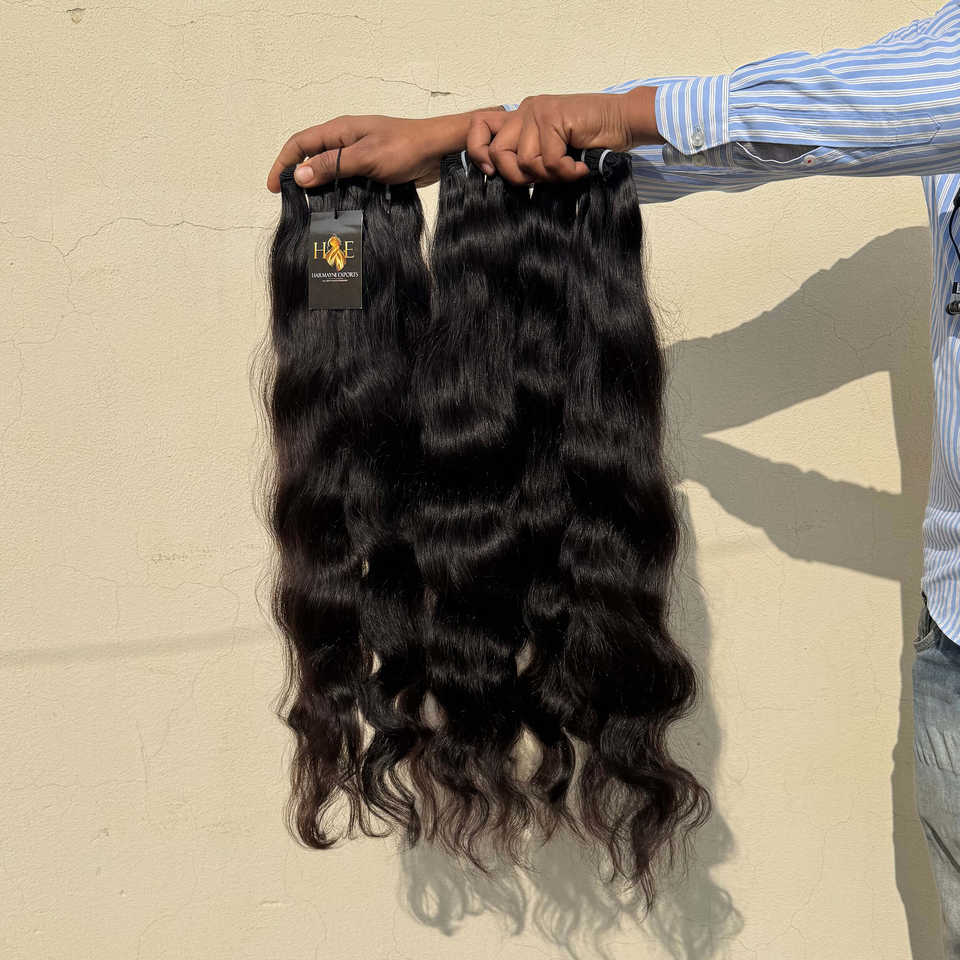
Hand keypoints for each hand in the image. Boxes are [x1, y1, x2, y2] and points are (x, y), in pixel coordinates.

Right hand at [265, 109, 502, 191]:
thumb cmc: (405, 148)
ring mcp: (359, 154)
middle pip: (311, 157)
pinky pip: (346, 179)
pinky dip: (337, 191)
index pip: (300, 143)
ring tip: (311, 209)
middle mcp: (346, 140)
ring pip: (329, 170)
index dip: (283, 163)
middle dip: (298, 177)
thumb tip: (299, 176)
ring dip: (318, 187)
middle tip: (292, 202)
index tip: (273, 187)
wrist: (438, 150)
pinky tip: (337, 207)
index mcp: (340, 131)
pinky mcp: (371, 168)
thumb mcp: (366, 157)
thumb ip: (332, 166)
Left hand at [465, 88, 662, 184]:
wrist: (623, 123)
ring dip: (548, 176)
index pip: (478, 128)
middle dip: (519, 177)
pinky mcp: (553, 116)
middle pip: (497, 153)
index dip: (478, 153)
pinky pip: (548, 161)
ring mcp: (538, 111)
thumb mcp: (551, 152)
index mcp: (520, 117)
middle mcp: (525, 110)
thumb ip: (527, 158)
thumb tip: (500, 179)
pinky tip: (581, 168)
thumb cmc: (592, 142)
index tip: (492, 174)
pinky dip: (567, 173)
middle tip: (546, 179)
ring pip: (524, 160)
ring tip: (569, 171)